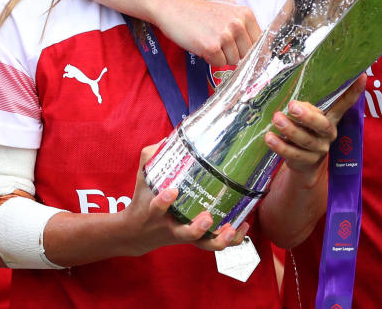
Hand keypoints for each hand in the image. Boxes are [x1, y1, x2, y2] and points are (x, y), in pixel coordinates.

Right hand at [117, 144, 247, 255]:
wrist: (138, 233)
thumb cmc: (144, 199)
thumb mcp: (143, 178)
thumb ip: (152, 156)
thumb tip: (168, 137)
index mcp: (155, 211)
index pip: (156, 207)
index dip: (163, 201)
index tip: (172, 191)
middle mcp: (172, 226)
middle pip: (184, 234)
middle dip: (196, 229)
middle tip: (207, 217)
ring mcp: (185, 235)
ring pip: (204, 244)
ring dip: (219, 239)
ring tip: (232, 227)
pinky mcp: (197, 239)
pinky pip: (215, 243)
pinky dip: (231, 238)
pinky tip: (243, 225)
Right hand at [158, 0, 260, 66]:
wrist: (174, 6)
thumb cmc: (199, 9)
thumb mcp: (228, 9)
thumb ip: (244, 23)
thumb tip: (260, 44)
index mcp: (245, 14)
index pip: (259, 42)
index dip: (253, 52)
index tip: (252, 59)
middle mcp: (238, 24)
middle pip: (247, 54)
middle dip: (234, 53)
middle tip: (219, 43)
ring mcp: (225, 35)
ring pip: (233, 60)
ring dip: (221, 56)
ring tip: (209, 40)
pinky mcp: (211, 47)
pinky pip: (219, 63)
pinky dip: (210, 59)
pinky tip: (202, 45)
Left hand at [265, 76, 365, 176]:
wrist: (303, 163)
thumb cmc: (305, 130)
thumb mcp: (309, 117)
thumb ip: (307, 108)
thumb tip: (296, 101)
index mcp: (332, 118)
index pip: (345, 103)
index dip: (353, 91)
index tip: (361, 75)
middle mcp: (328, 133)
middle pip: (322, 125)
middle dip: (308, 116)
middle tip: (292, 106)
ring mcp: (319, 149)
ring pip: (304, 139)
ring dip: (289, 129)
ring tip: (276, 119)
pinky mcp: (306, 161)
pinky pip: (292, 153)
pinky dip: (280, 146)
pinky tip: (270, 138)